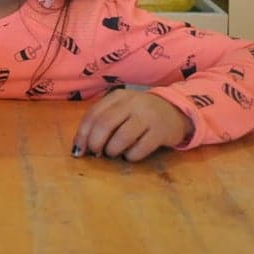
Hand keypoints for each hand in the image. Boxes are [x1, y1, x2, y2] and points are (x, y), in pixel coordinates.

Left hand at [71, 90, 191, 161]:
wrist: (175, 111)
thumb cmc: (139, 114)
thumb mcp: (120, 110)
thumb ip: (102, 121)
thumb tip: (81, 145)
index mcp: (117, 97)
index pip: (93, 115)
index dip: (82, 135)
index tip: (78, 150)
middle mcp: (132, 103)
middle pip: (104, 124)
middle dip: (95, 143)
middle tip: (96, 154)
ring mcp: (147, 116)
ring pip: (121, 137)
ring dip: (112, 150)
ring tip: (113, 153)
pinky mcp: (160, 132)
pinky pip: (139, 149)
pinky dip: (130, 156)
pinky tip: (130, 155)